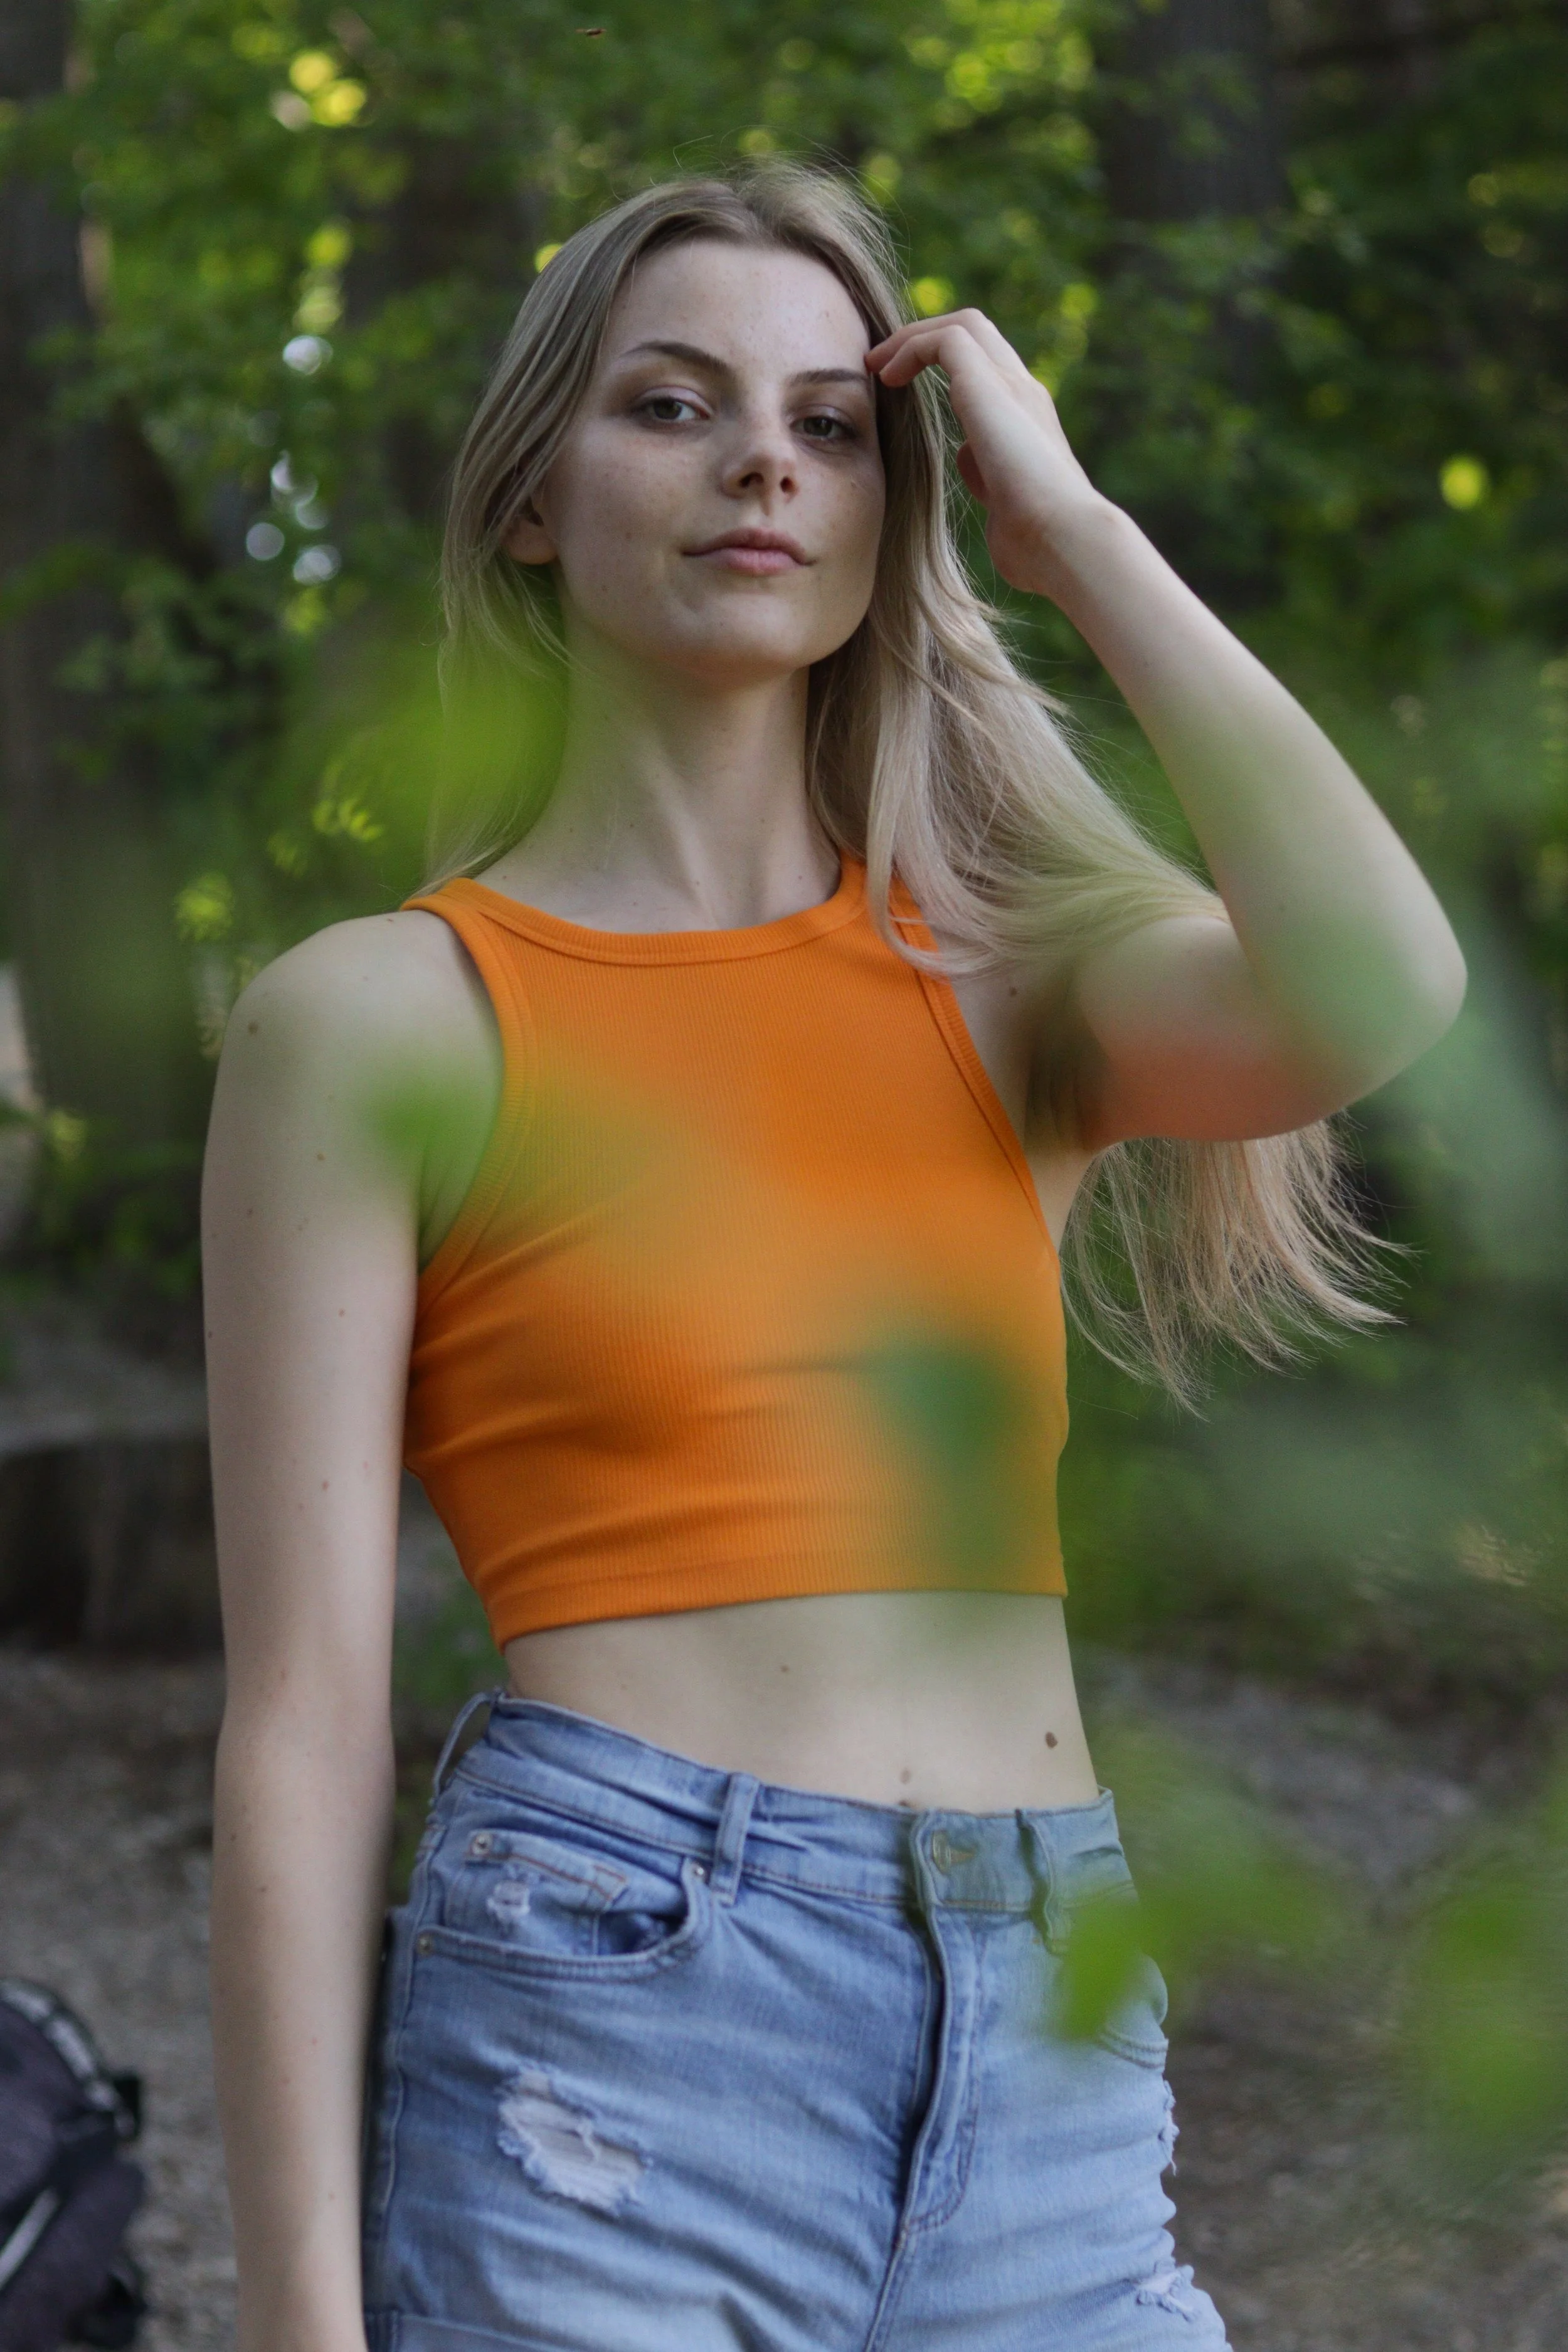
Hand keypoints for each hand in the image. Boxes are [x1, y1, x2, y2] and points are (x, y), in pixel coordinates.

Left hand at [866, 310, 1107, 596]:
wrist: (1063, 538)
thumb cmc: (1036, 543)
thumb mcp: (1003, 505)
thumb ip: (987, 476)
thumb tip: (970, 462)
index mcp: (1028, 420)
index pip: (990, 370)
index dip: (946, 367)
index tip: (904, 388)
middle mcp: (1023, 394)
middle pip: (978, 336)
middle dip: (925, 340)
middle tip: (883, 364)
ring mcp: (1011, 385)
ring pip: (963, 326)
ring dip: (912, 337)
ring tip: (875, 363)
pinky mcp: (990, 384)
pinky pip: (946, 340)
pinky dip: (911, 348)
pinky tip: (887, 377)